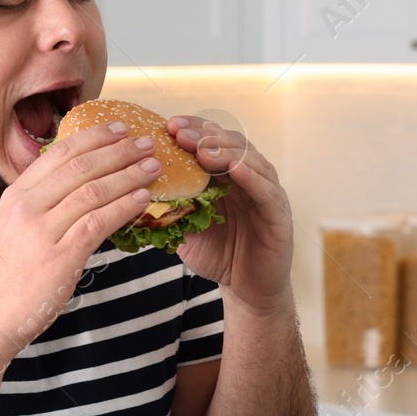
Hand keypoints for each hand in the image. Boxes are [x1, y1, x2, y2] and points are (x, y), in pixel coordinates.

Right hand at [0, 122, 160, 351]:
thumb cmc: (3, 279)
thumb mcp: (13, 230)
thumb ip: (40, 208)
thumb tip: (77, 191)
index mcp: (15, 196)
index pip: (59, 153)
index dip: (93, 137)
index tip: (119, 128)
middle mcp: (27, 207)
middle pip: (80, 166)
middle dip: (118, 151)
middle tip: (146, 142)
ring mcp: (42, 231)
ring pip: (93, 191)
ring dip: (128, 175)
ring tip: (153, 167)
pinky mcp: (60, 258)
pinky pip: (99, 222)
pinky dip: (124, 207)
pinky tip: (142, 200)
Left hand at [166, 114, 294, 315]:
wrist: (246, 290)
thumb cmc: (218, 255)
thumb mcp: (186, 229)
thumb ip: (170, 208)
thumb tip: (137, 192)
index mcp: (226, 176)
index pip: (212, 141)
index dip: (193, 130)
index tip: (169, 125)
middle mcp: (249, 177)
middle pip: (230, 143)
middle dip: (205, 135)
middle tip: (181, 134)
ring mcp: (267, 193)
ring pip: (250, 161)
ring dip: (226, 152)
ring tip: (203, 150)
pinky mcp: (279, 214)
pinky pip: (267, 191)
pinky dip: (252, 177)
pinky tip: (235, 169)